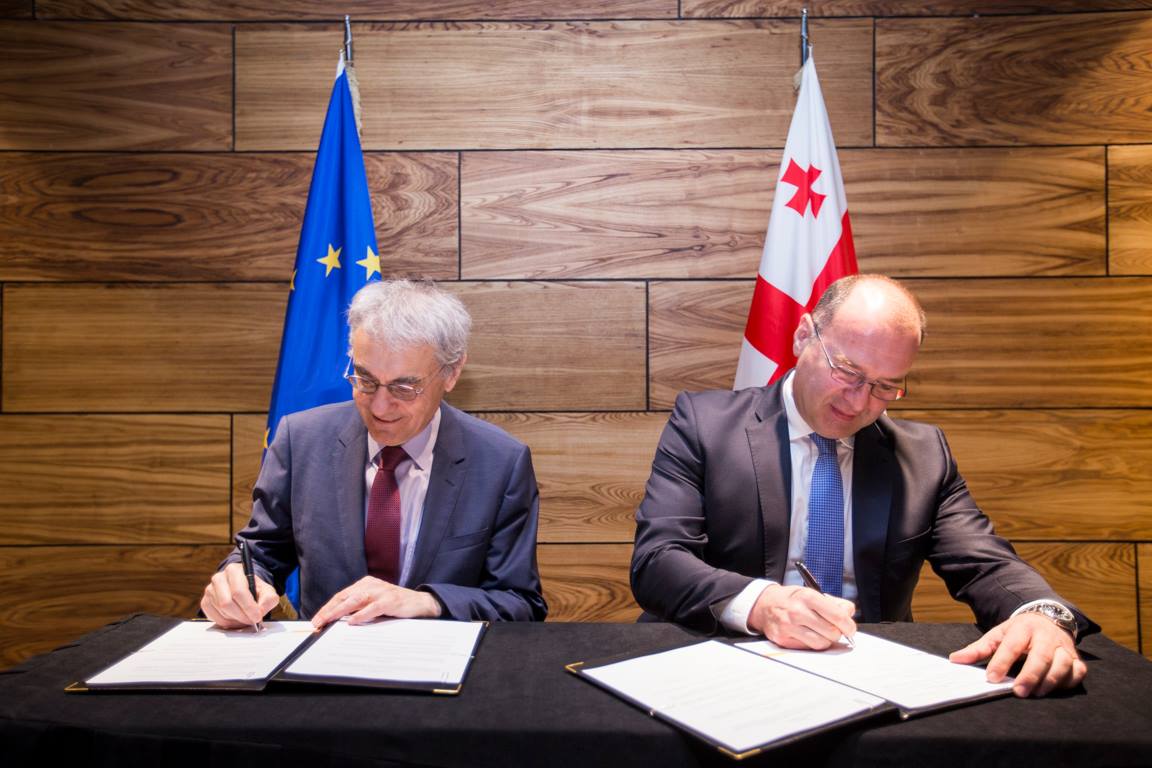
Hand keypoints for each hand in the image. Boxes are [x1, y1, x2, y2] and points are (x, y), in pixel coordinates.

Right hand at [201, 563, 278, 628]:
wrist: (244, 589)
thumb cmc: (255, 589)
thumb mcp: (267, 591)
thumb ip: (268, 599)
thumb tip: (259, 611)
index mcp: (234, 570)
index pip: (238, 591)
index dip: (248, 607)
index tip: (257, 617)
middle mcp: (219, 578)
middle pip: (227, 603)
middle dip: (242, 616)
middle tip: (252, 621)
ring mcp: (210, 590)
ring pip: (221, 612)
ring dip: (236, 620)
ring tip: (245, 618)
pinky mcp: (205, 602)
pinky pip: (215, 618)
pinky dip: (227, 623)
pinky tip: (236, 619)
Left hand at [310, 576, 442, 628]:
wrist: (420, 603)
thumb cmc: (395, 605)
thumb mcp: (374, 603)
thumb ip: (359, 608)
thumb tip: (338, 622)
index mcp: (365, 584)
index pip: (341, 596)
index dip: (328, 608)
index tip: (317, 620)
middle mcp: (371, 585)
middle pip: (345, 597)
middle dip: (329, 610)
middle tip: (318, 622)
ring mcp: (381, 591)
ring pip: (355, 600)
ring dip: (340, 612)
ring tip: (329, 621)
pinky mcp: (391, 600)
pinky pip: (373, 607)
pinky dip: (361, 614)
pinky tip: (352, 621)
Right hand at [747, 584, 856, 648]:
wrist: (764, 604)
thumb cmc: (792, 599)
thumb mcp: (812, 593)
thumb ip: (834, 603)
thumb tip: (848, 614)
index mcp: (808, 597)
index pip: (838, 616)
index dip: (848, 625)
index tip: (850, 628)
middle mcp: (797, 611)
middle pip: (832, 633)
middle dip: (837, 633)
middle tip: (834, 630)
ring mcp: (789, 626)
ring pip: (821, 644)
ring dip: (825, 640)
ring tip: (821, 633)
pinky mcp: (783, 639)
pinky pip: (808, 648)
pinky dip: (812, 644)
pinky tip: (808, 635)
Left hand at [949, 612, 1086, 696]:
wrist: (1047, 618)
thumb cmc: (1019, 632)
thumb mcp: (998, 634)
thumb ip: (978, 649)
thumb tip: (955, 660)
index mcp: (1023, 627)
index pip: (1012, 645)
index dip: (1001, 661)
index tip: (992, 677)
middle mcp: (1046, 635)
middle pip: (1041, 655)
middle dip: (1030, 675)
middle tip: (1018, 692)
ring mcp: (1063, 646)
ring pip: (1062, 663)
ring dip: (1050, 680)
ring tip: (1035, 693)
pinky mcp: (1076, 658)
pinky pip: (1078, 671)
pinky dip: (1068, 681)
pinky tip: (1055, 689)